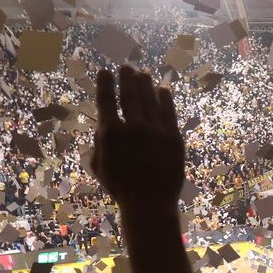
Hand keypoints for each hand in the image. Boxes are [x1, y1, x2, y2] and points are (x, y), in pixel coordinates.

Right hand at [91, 66, 184, 212]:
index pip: (105, 100)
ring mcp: (155, 131)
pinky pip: (169, 112)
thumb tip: (103, 126)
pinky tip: (163, 89)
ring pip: (149, 99)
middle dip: (126, 77)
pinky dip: (165, 98)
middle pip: (129, 94)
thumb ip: (99, 143)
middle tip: (126, 67)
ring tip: (143, 73)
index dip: (105, 83)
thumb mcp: (100, 167)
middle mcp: (132, 127)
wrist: (149, 204)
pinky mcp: (173, 137)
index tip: (105, 71)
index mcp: (110, 133)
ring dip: (145, 84)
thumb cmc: (120, 188)